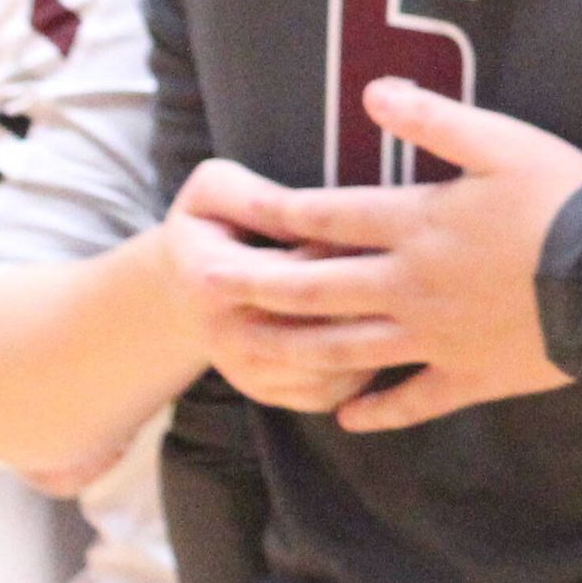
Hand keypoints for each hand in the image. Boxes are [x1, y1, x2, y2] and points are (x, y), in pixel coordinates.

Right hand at [155, 181, 387, 413]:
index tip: (374, 229)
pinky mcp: (267, 393)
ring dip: (376, 339)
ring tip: (397, 304)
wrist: (179, 286)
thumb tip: (313, 211)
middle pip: (325, 326)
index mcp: (214, 279)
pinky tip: (379, 334)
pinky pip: (331, 392)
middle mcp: (227, 336)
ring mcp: (247, 372)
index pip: (301, 271)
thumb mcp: (217, 190)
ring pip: (334, 369)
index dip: (345, 249)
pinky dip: (364, 368)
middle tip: (402, 270)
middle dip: (371, 298)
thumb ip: (260, 197)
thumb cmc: (211, 224)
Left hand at [170, 81, 581, 432]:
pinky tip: (346, 419)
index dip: (275, 214)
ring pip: (347, 349)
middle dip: (256, 286)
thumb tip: (372, 92)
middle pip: (317, 288)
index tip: (229, 216)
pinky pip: (414, 400)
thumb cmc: (569, 202)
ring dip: (292, 348)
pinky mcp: (471, 376)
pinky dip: (377, 412)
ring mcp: (437, 339)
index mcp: (417, 224)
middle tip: (202, 287)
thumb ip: (435, 119)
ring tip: (246, 350)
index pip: (328, 218)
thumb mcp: (505, 142)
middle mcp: (411, 286)